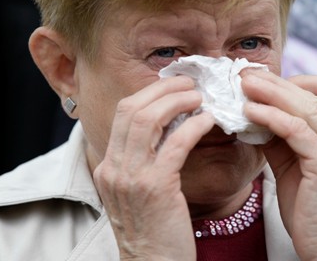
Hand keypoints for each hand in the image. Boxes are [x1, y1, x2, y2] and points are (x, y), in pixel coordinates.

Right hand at [92, 75, 214, 260]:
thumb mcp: (137, 193)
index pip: (122, 114)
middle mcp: (113, 168)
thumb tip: (168, 128)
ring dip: (177, 101)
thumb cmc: (154, 231)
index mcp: (108, 167)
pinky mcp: (156, 188)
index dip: (149, 94)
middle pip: (131, 109)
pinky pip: (175, 144)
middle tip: (189, 84)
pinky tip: (208, 121)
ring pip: (147, 120)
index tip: (173, 87)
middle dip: (162, 90)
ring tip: (199, 97)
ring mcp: (131, 178)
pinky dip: (193, 126)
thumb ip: (143, 162)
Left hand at [242, 71, 316, 260]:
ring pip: (306, 107)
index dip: (295, 82)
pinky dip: (271, 117)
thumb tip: (251, 107)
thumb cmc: (310, 208)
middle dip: (276, 82)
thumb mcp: (294, 162)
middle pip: (315, 92)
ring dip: (271, 94)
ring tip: (243, 87)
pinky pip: (297, 130)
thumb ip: (280, 134)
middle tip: (244, 74)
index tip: (263, 83)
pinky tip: (249, 112)